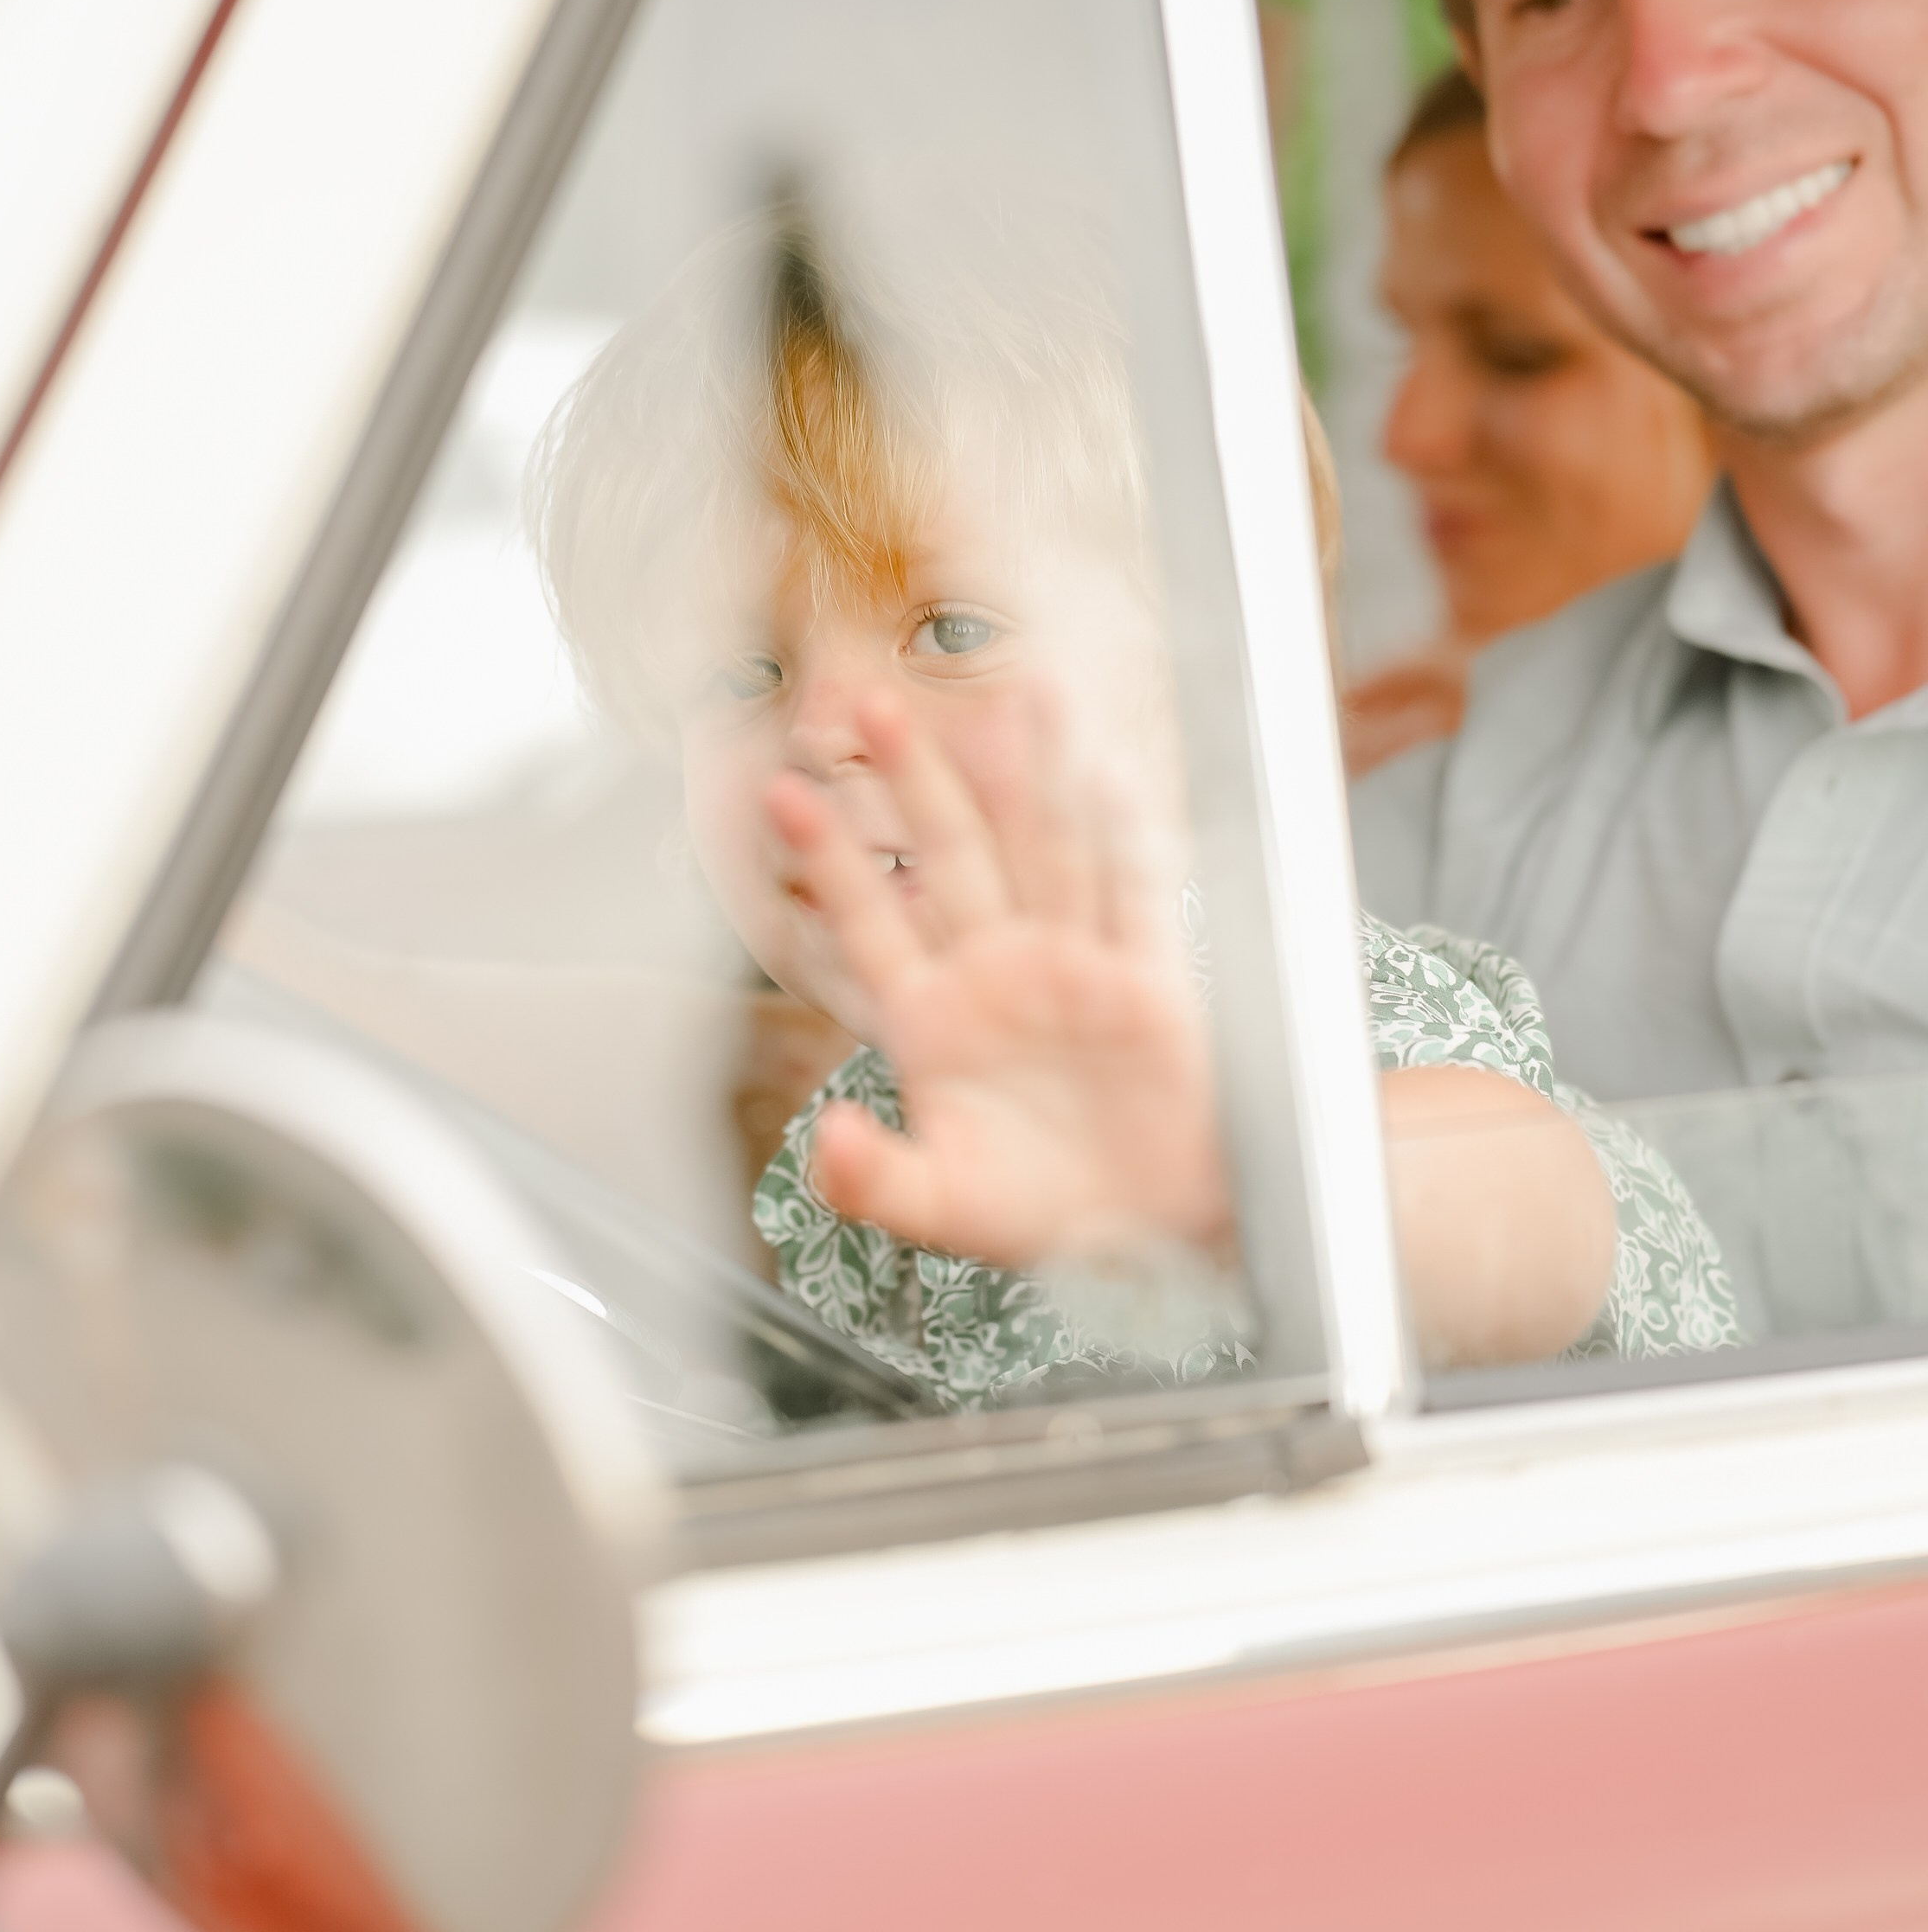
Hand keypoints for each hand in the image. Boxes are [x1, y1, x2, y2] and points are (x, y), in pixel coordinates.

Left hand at [766, 695, 1230, 1267]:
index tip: (780, 795)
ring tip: (1008, 695)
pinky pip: (1131, 895)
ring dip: (1024, 777)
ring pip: (1040, 851)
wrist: (1152, 1236)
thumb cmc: (1045, 1217)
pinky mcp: (1144, 980)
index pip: (870, 920)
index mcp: (934, 1020)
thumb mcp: (944, 1205)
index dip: (829, 859)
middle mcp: (997, 975)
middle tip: (871, 705)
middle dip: (912, 780)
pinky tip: (1105, 773)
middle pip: (948, 857)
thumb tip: (821, 1145)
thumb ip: (877, 1178)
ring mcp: (1071, 968)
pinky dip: (1123, 837)